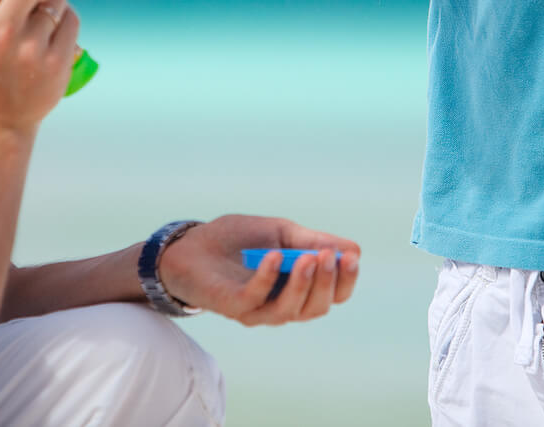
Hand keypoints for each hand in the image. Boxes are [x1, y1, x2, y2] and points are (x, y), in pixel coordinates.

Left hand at [158, 214, 360, 325]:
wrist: (190, 245)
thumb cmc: (236, 240)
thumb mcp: (280, 233)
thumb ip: (311, 240)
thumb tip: (353, 248)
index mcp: (297, 288)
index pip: (332, 295)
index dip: (345, 280)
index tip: (352, 257)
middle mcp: (281, 305)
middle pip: (316, 307)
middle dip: (328, 282)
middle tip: (330, 255)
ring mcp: (257, 310)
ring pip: (290, 311)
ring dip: (304, 284)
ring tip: (312, 257)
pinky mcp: (232, 306)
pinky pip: (256, 299)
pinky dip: (268, 278)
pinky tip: (275, 256)